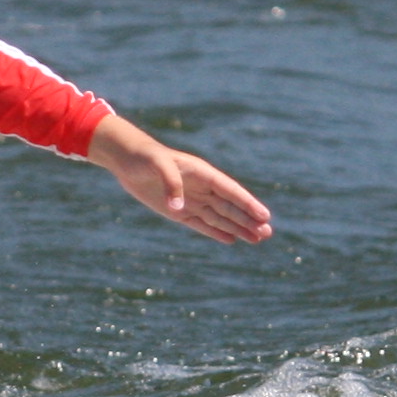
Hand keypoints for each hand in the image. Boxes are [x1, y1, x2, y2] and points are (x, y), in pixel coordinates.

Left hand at [89, 113, 272, 242]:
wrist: (128, 160)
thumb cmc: (145, 157)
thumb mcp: (157, 165)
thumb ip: (171, 184)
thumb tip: (178, 209)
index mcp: (202, 173)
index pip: (230, 191)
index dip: (248, 204)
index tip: (264, 216)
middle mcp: (201, 188)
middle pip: (230, 207)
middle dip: (249, 221)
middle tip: (267, 234)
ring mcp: (192, 200)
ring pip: (220, 217)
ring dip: (238, 228)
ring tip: (257, 239)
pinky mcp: (179, 212)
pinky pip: (202, 224)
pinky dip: (216, 232)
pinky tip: (232, 240)